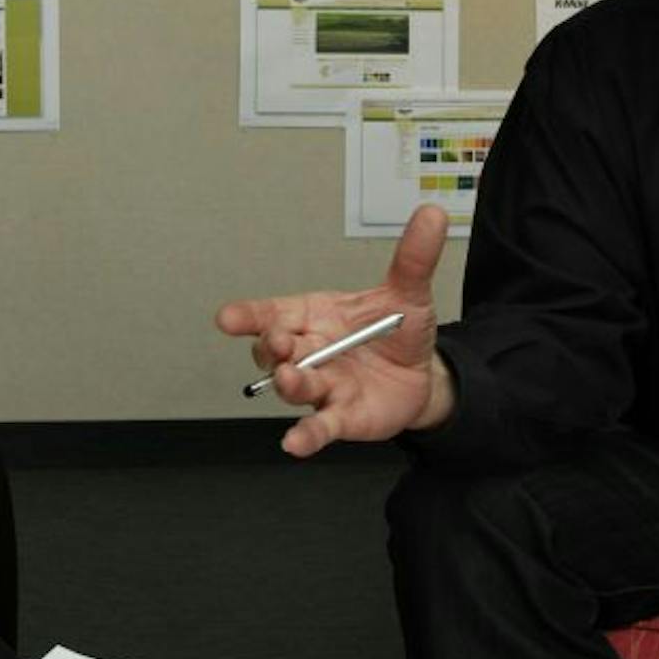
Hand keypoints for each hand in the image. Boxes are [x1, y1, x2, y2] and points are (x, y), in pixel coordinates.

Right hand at [215, 203, 449, 457]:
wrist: (423, 374)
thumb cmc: (398, 331)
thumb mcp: (408, 292)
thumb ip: (413, 258)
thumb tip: (431, 215)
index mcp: (314, 316)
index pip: (271, 313)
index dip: (247, 316)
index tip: (227, 318)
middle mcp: (308, 351)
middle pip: (273, 351)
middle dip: (269, 346)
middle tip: (277, 342)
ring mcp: (321, 386)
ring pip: (293, 387)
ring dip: (289, 383)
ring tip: (290, 378)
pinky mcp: (340, 417)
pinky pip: (318, 427)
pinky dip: (306, 436)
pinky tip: (294, 443)